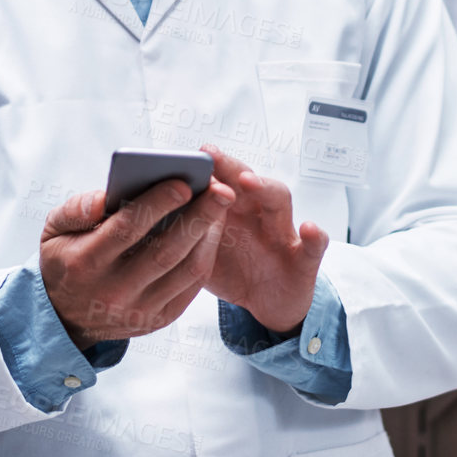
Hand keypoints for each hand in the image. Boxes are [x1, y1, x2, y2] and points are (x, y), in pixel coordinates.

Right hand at [40, 177, 233, 348]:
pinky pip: (192, 286)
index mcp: (85, 263)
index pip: (127, 229)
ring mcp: (139, 310)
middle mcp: (114, 291)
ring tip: (221, 205)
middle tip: (221, 189)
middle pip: (165, 250)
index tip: (183, 182)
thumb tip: (105, 197)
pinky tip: (212, 231)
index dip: (157, 204)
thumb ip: (76, 209)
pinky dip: (206, 255)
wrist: (66, 318)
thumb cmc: (65, 260)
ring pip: (186, 270)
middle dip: (198, 216)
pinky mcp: (159, 319)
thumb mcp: (54, 231)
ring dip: (209, 235)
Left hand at [201, 147, 328, 333]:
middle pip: (248, 180)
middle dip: (229, 165)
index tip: (189, 153)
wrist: (269, 303)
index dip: (207, 166)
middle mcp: (259, 213)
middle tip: (210, 154)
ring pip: (279, 201)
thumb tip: (142, 216)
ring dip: (265, 187)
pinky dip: (315, 236)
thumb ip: (184, 231)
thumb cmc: (234, 269)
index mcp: (233, 209)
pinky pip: (314, 246)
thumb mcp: (202, 252)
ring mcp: (283, 233)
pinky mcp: (303, 259)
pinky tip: (309, 228)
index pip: (222, 178)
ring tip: (248, 182)